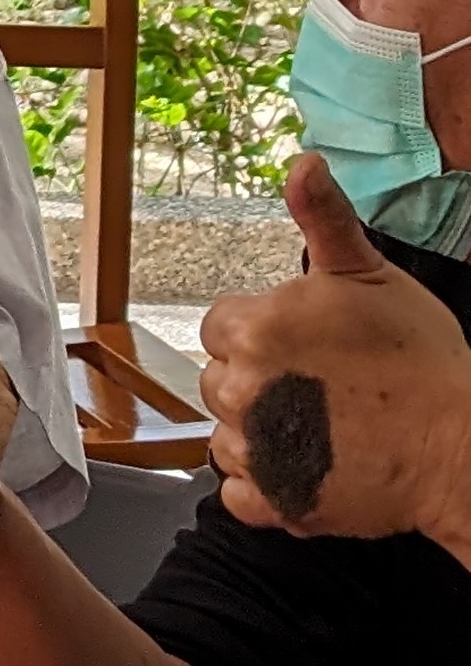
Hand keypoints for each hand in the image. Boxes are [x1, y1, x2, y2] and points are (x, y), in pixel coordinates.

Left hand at [199, 156, 470, 545]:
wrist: (464, 446)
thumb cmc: (422, 361)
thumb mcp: (372, 276)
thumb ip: (324, 220)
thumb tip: (302, 164)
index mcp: (254, 328)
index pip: (221, 324)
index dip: (263, 331)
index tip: (306, 344)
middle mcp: (239, 388)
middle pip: (220, 378)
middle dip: (260, 379)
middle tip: (321, 385)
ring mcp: (254, 449)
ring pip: (228, 433)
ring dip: (263, 430)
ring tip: (324, 423)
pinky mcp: (272, 501)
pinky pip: (239, 490)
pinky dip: (267, 483)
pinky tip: (310, 464)